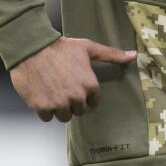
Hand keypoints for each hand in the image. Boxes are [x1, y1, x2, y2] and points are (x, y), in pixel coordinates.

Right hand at [9, 37, 136, 122]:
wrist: (31, 48)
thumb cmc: (61, 47)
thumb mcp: (88, 47)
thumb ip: (111, 54)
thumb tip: (134, 56)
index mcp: (90, 85)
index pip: (93, 101)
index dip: (85, 94)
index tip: (76, 85)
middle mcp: (76, 97)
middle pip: (79, 111)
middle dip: (73, 102)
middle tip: (63, 87)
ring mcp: (59, 104)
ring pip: (64, 117)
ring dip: (59, 108)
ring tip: (53, 92)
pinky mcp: (42, 108)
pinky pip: (47, 118)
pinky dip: (44, 109)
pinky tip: (42, 95)